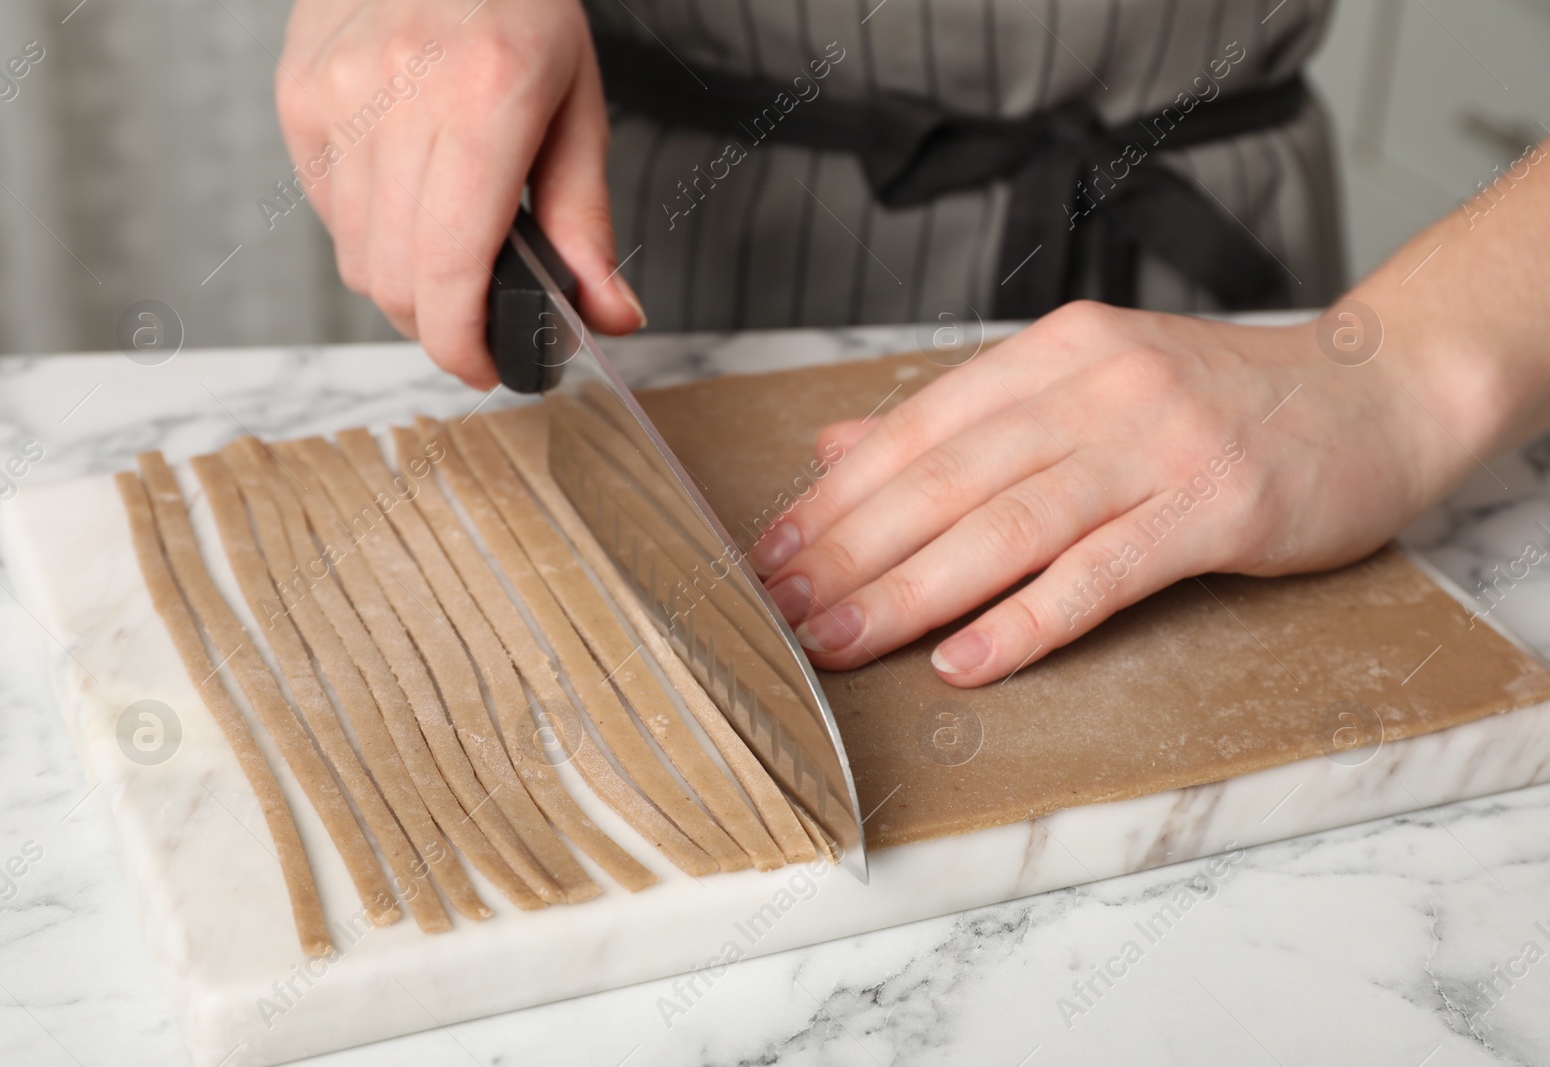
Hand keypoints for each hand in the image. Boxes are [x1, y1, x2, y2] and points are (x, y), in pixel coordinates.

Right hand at [277, 0, 644, 386]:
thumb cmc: (520, 1)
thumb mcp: (578, 104)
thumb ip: (585, 221)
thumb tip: (610, 316)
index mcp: (483, 103)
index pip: (449, 271)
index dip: (464, 345)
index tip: (490, 366)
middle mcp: (395, 98)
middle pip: (394, 282)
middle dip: (440, 327)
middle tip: (482, 322)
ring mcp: (333, 96)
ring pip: (355, 258)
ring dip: (406, 284)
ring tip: (451, 252)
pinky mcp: (296, 94)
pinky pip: (329, 211)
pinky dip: (370, 231)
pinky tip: (408, 195)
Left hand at [750, 300, 1472, 686]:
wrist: (1372, 391)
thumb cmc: (1216, 403)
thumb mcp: (1085, 384)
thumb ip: (964, 418)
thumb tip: (837, 447)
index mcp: (1053, 355)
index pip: (918, 429)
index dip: (836, 495)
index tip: (769, 552)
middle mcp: (1096, 388)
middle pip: (947, 479)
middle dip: (850, 551)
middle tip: (778, 609)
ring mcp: (1158, 445)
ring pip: (1008, 525)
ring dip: (911, 590)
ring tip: (840, 640)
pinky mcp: (1216, 508)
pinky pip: (1103, 571)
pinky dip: (1028, 619)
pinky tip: (964, 660)